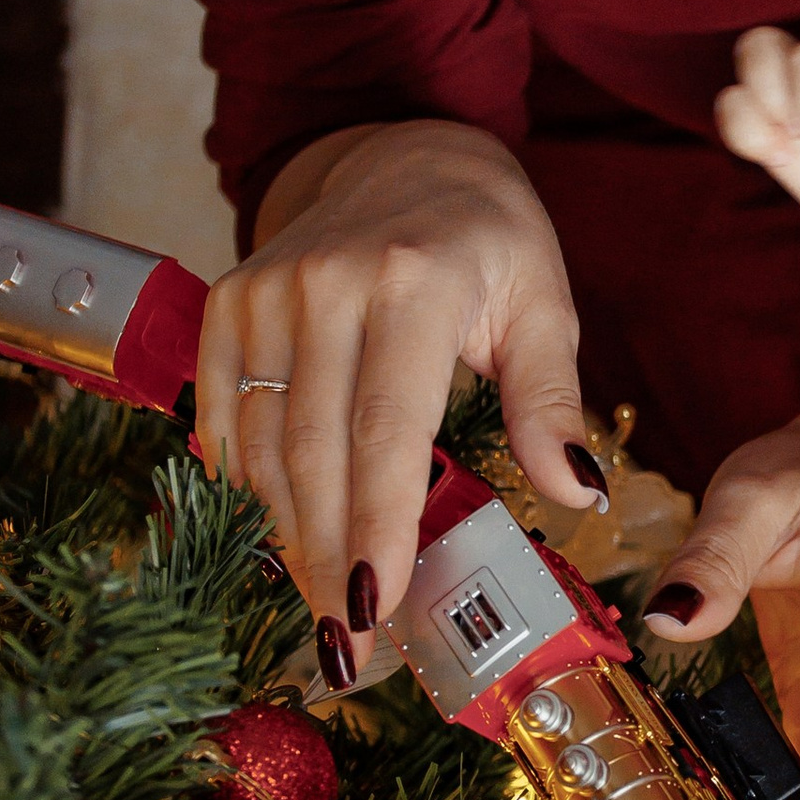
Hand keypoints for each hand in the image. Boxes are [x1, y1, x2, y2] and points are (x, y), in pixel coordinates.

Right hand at [197, 121, 595, 653]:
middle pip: (315, 451)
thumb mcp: (543, 305)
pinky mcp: (228, 302)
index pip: (386, 430)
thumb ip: (553, 401)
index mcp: (415, 284)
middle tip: (349, 645)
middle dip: (329, 558)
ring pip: (261, 443)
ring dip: (288, 534)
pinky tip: (277, 533)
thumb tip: (577, 492)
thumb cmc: (487, 239)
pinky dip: (244, 480)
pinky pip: (222, 412)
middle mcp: (326, 284)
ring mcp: (266, 290)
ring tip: (324, 607)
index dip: (376, 526)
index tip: (376, 609)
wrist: (401, 154)